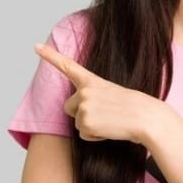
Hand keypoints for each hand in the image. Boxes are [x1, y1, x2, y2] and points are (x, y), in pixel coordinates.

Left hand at [34, 43, 162, 143]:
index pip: (68, 65)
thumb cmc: (133, 107)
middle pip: (68, 107)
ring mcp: (84, 106)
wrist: (146, 117)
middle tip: (104, 114)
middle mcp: (85, 91)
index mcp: (92, 80)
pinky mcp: (85, 122)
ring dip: (92, 127)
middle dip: (81, 114)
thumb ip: (93, 97)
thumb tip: (85, 113)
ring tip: (111, 121)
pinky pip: (84, 135)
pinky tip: (110, 129)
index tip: (36, 46)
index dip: (50, 56)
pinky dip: (96, 136)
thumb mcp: (111, 93)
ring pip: (77, 123)